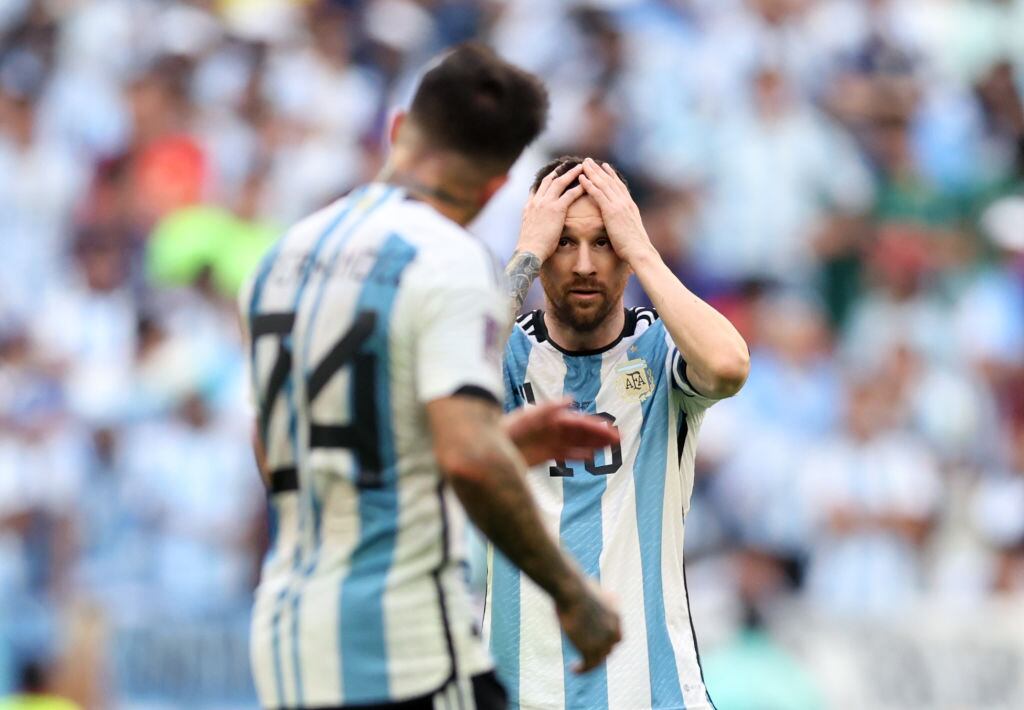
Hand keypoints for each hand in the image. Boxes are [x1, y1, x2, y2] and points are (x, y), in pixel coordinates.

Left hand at [502, 398, 618, 465]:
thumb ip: (546, 409)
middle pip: (579, 431)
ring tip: (612, 446)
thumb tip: (570, 400)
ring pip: (576, 442)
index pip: (576, 422)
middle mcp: (550, 429)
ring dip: (593, 443)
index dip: (593, 425)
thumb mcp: (524, 419)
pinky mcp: (543, 454)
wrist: (487, 449)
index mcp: (548, 419)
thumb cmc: (504, 430)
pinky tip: (591, 457)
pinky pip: (565, 454)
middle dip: (599, 434)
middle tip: (619, 438)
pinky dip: (578, 454)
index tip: (609, 429)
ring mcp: (548, 441)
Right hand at [516, 163, 585, 261]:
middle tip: (567, 165)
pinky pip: (569, 194)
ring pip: (560, 182)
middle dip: (559, 171)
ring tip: (581, 168)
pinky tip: (586, 184)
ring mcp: (545, 204)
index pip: (538, 188)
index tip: (553, 174)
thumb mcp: (528, 230)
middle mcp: (537, 201)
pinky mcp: (556, 209)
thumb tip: (538, 224)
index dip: (547, 180)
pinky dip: (578, 187)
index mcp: (529, 206)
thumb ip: (533, 221)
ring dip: (571, 173)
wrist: (529, 251)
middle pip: (549, 180)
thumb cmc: (531, 246)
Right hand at [556, 579, 621, 672]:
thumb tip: (587, 593)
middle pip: (609, 649)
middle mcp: (613, 630)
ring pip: (599, 660)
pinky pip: (588, 666)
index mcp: (616, 616)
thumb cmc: (575, 586)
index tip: (595, 643)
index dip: (607, 641)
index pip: (616, 636)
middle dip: (598, 653)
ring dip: (589, 663)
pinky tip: (573, 668)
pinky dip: (581, 669)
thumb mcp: (590, 589)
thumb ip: (592, 598)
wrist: (572, 590)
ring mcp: (603, 641)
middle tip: (585, 656)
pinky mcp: (590, 649)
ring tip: (577, 666)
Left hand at [579, 158, 653, 265]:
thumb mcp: (631, 232)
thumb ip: (625, 224)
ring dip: (592, 172)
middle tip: (590, 160)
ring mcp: (619, 205)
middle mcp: (625, 202)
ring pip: (603, 184)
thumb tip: (622, 226)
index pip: (619, 186)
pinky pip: (598, 194)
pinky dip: (589, 184)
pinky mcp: (612, 211)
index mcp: (630, 206)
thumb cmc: (635, 247)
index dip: (611, 176)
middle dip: (599, 170)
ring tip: (584, 163)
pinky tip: (581, 178)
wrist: (639, 251)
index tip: (604, 167)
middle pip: (610, 181)